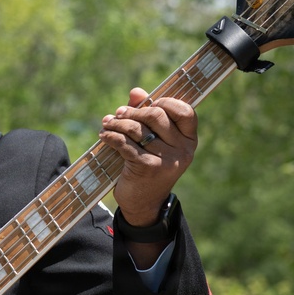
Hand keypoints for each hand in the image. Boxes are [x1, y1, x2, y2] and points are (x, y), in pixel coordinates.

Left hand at [99, 87, 197, 225]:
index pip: (185, 111)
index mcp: (189, 140)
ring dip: (117, 123)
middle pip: (156, 115)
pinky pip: (125, 143)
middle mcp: (182, 150)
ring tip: (107, 123)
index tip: (147, 105)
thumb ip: (146, 114)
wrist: (144, 203)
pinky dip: (111, 136)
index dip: (165, 102)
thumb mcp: (153, 141)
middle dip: (133, 111)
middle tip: (118, 114)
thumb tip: (136, 91)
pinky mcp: (148, 167)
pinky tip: (104, 135)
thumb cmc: (148, 166)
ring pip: (137, 129)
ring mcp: (167, 160)